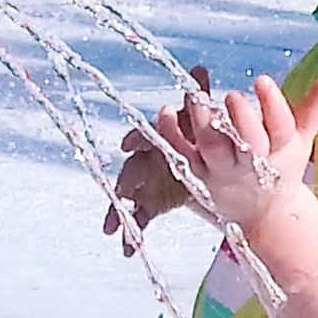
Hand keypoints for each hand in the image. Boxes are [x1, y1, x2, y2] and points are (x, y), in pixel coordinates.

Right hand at [104, 65, 210, 255]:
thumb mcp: (201, 118)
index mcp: (158, 137)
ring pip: (129, 196)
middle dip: (124, 180)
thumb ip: (199, 97)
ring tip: (111, 230)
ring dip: (118, 212)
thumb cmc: (198, 134)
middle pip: (131, 168)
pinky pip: (139, 217)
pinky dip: (131, 233)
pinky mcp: (151, 202)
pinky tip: (127, 250)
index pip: (143, 135)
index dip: (136, 138)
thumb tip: (199, 67)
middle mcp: (147, 158)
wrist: (205, 161)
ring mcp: (147, 182)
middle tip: (120, 191)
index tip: (128, 144)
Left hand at [159, 73, 317, 229]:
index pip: (280, 128)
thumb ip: (314, 107)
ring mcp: (221, 171)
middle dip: (240, 120)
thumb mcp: (302, 140)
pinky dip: (169, 134)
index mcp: (280, 151)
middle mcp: (251, 164)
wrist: (264, 215)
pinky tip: (165, 109)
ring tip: (197, 96)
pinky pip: (180, 154)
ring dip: (202, 122)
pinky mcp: (196, 175)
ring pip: (210, 149)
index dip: (272, 105)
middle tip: (233, 95)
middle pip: (247, 144)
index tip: (261, 79)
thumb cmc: (281, 168)